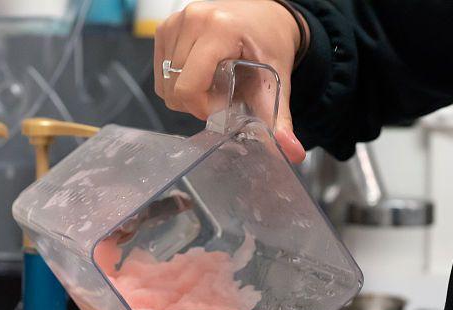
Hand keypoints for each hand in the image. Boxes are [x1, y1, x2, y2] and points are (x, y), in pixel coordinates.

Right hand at [154, 0, 306, 162]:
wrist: (266, 16)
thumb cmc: (270, 42)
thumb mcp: (277, 79)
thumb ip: (280, 117)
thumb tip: (291, 151)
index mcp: (219, 29)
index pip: (189, 87)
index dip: (203, 108)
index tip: (225, 105)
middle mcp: (193, 20)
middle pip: (175, 89)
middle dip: (197, 103)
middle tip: (221, 96)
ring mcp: (176, 21)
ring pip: (165, 83)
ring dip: (187, 94)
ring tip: (211, 83)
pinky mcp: (166, 27)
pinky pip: (161, 71)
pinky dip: (177, 82)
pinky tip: (199, 74)